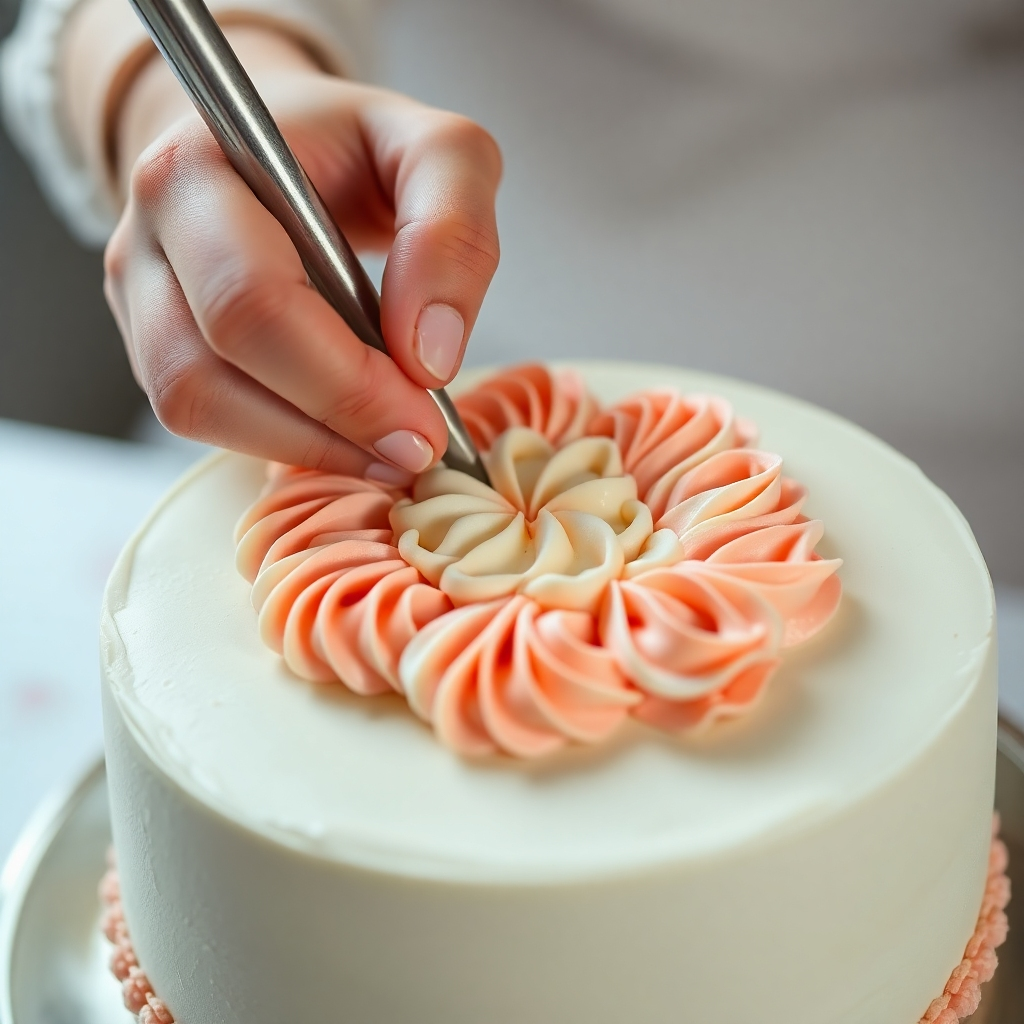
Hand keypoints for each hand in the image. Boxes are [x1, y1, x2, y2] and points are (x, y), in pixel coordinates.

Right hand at [101, 25, 500, 481]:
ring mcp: (141, 297)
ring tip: (387, 450)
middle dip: (326, 426)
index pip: (253, 300)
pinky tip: (348, 435)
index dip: (343, 381)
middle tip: (415, 447)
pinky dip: (283, 442)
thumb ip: (452, 232)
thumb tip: (427, 358)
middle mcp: (147, 236)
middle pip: (207, 369)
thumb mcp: (442, 154)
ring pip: (193, 408)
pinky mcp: (155, 344)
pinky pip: (204, 419)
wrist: (287, 147)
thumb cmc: (359, 148)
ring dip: (302, 447)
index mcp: (197, 169)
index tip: (425, 419)